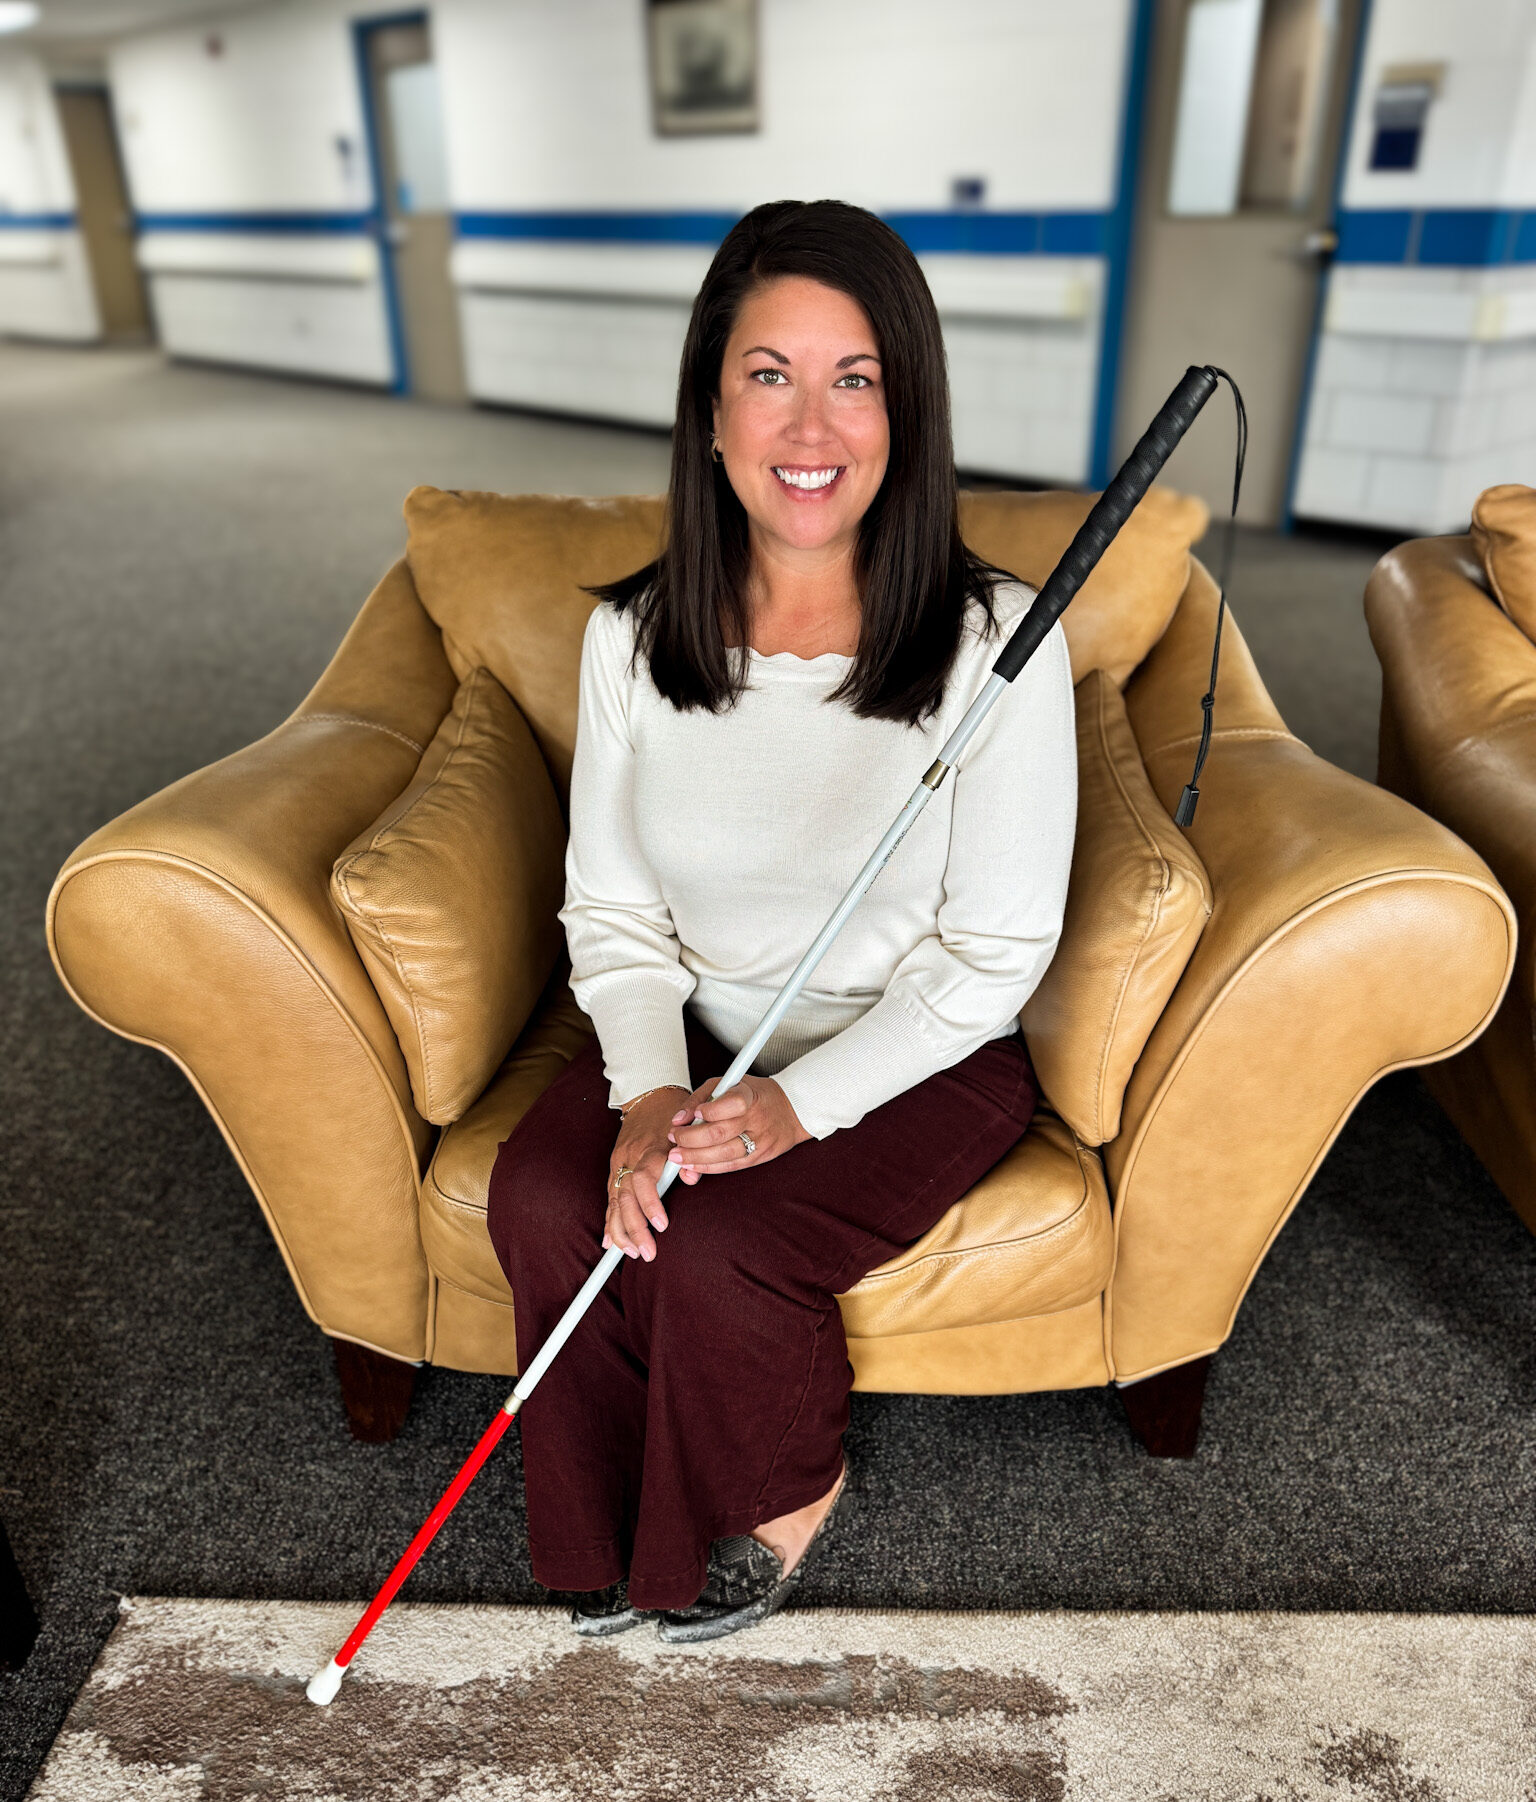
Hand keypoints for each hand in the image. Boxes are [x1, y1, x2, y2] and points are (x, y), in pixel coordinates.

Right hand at [605, 1085, 688, 1263]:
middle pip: (626, 1196)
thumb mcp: (688, 1128)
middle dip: (634, 1228)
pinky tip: (610, 1241)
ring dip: (620, 1229)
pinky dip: (610, 1219)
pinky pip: (610, 1196)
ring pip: (615, 1199)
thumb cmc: (674, 1112)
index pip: (644, 1179)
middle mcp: (632, 1155)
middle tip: (646, 1252)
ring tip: (631, 1252)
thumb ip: (689, 1155)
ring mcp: (620, 1160)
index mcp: (651, 1147)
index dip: (650, 1204)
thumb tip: (689, 1179)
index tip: (661, 1225)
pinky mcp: (614, 1164)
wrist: (650, 1092)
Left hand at [663, 1072, 810, 1179]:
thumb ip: (701, 1098)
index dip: (708, 1111)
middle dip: (690, 1139)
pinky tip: (693, 1165)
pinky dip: (708, 1167)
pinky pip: (731, 1166)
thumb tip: (678, 1119)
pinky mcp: (760, 1157)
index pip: (731, 1104)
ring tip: (677, 1156)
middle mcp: (757, 1119)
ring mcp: (760, 1141)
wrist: (791, 1109)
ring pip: (724, 1155)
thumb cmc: (752, 1094)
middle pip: (720, 1133)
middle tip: (674, 1138)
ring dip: (695, 1157)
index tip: (693, 1113)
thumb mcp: (728, 1082)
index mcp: (750, 1096)